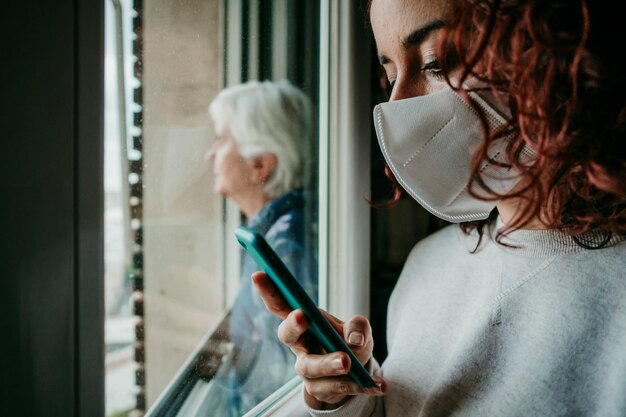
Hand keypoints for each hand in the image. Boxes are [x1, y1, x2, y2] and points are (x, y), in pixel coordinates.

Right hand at [251, 272, 386, 409]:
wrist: (355, 373)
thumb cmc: (348, 341)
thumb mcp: (357, 328)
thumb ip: (358, 325)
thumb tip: (353, 339)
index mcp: (303, 321)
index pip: (280, 304)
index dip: (268, 291)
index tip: (258, 274)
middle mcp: (299, 345)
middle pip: (286, 335)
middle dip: (292, 325)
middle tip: (302, 316)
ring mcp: (307, 370)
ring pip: (310, 367)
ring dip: (328, 363)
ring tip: (347, 361)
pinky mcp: (321, 390)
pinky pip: (338, 388)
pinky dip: (360, 387)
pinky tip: (379, 387)